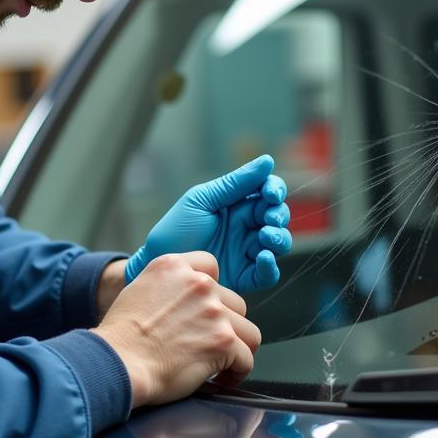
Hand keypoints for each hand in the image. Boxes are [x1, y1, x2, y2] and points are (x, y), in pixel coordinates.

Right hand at [92, 251, 260, 407]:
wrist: (118, 362)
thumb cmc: (121, 337)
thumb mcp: (138, 290)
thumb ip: (167, 287)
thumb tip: (183, 302)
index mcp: (174, 266)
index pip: (211, 266)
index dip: (211, 291)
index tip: (204, 311)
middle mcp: (198, 283)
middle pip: (234, 302)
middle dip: (224, 325)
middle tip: (207, 345)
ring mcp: (214, 311)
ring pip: (248, 331)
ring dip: (236, 348)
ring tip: (221, 364)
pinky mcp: (223, 341)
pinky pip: (246, 359)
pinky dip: (237, 373)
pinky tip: (221, 379)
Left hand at [125, 154, 291, 290]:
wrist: (157, 263)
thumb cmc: (175, 229)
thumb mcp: (202, 201)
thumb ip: (234, 183)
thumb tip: (267, 161)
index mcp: (236, 204)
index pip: (266, 192)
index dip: (275, 189)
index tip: (271, 193)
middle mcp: (246, 227)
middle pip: (277, 216)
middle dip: (278, 215)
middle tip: (269, 218)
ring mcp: (246, 251)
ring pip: (277, 244)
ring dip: (279, 238)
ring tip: (267, 236)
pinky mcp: (244, 276)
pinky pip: (267, 274)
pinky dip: (270, 266)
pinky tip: (262, 257)